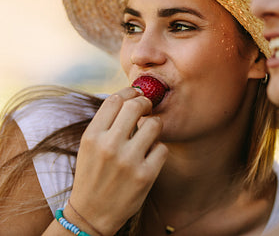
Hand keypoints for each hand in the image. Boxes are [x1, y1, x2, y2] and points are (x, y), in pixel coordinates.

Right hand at [67, 87, 167, 234]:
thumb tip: (131, 95)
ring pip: (154, 124)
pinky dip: (158, 150)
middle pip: (137, 106)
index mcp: (92, 136)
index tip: (137, 93)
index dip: (130, 92)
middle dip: (146, 103)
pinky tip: (150, 156)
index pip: (115, 100)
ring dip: (155, 127)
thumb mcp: (89, 146)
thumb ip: (107, 122)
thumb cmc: (93, 174)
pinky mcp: (145, 176)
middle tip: (148, 109)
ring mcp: (128, 161)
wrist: (91, 214)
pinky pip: (162, 148)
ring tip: (149, 135)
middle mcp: (109, 146)